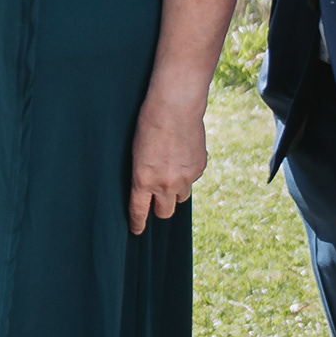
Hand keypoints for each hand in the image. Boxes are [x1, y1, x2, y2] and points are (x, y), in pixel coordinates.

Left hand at [127, 92, 207, 233]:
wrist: (175, 106)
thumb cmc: (148, 124)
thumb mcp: (136, 152)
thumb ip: (142, 174)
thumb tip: (147, 188)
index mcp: (143, 180)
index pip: (139, 212)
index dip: (138, 224)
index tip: (137, 231)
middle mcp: (165, 184)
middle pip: (165, 212)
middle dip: (160, 208)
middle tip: (157, 198)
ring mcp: (185, 178)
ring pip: (181, 197)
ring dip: (175, 191)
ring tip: (170, 172)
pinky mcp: (200, 168)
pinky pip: (192, 179)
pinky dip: (187, 173)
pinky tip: (182, 155)